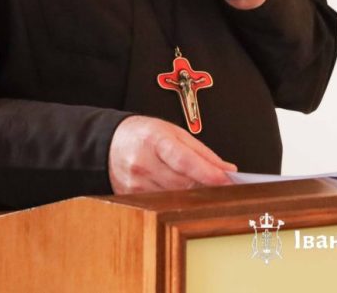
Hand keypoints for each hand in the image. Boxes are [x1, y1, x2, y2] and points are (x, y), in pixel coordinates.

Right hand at [108, 115, 236, 193]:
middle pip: (182, 184)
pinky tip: (180, 194)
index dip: (207, 173)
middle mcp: (142, 162)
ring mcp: (135, 183)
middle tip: (221, 187)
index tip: (227, 180)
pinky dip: (176, 201)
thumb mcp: (173, 132)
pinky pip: (161, 204)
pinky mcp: (132, 198)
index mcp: (154, 140)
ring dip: (192, 196)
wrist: (110, 143)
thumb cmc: (144, 135)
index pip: (184, 160)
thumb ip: (202, 152)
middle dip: (205, 186)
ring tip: (200, 188)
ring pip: (173, 198)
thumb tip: (226, 170)